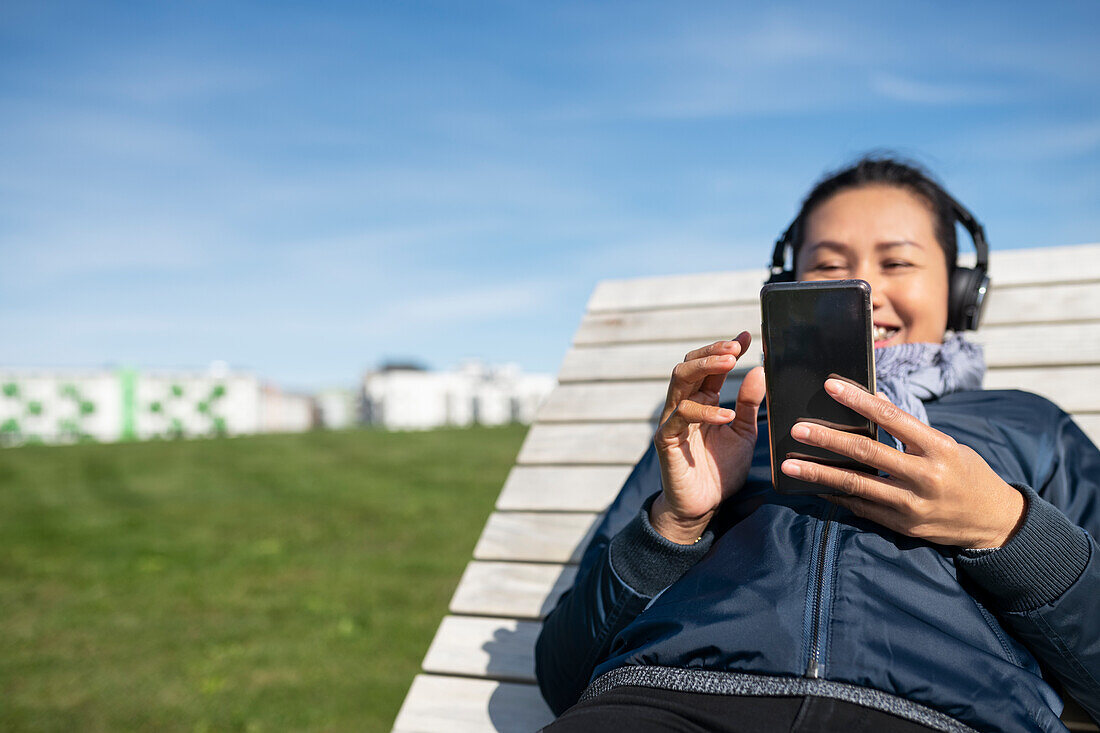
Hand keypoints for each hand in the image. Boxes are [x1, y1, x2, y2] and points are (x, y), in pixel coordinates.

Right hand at [651, 332, 765, 543]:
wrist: (704, 507)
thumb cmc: (720, 469)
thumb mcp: (743, 433)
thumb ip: (748, 404)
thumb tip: (760, 370)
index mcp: (703, 400)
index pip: (710, 366)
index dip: (726, 348)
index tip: (747, 336)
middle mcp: (684, 404)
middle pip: (690, 365)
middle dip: (712, 352)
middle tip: (736, 348)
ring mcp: (672, 420)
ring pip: (679, 380)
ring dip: (704, 367)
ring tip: (730, 363)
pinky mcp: (666, 439)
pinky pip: (680, 416)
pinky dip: (704, 412)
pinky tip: (725, 415)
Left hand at [780, 378, 1025, 548]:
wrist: (995, 522)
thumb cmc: (966, 474)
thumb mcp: (946, 445)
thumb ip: (909, 429)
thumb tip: (870, 400)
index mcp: (938, 447)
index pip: (890, 416)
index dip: (857, 400)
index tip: (830, 386)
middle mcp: (925, 475)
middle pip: (866, 452)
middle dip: (827, 440)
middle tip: (796, 430)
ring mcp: (912, 504)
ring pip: (856, 485)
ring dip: (818, 474)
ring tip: (789, 466)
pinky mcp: (904, 525)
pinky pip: (861, 508)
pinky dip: (835, 496)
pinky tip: (813, 487)